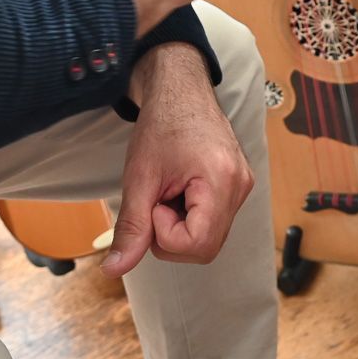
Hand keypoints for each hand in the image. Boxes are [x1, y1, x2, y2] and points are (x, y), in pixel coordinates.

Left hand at [102, 44, 253, 276]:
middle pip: (205, 247)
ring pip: (209, 237)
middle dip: (171, 235)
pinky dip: (189, 216)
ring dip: (180, 226)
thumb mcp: (140, 177)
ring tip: (169, 192)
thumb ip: (131, 227)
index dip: (165, 235)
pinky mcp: (237, 185)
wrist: (181, 90)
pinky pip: (214, 221)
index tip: (154, 203)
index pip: (197, 244)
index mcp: (222, 181)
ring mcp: (242, 186)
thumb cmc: (163, 124)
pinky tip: (180, 191)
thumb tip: (115, 268)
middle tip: (157, 200)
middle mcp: (241, 187)